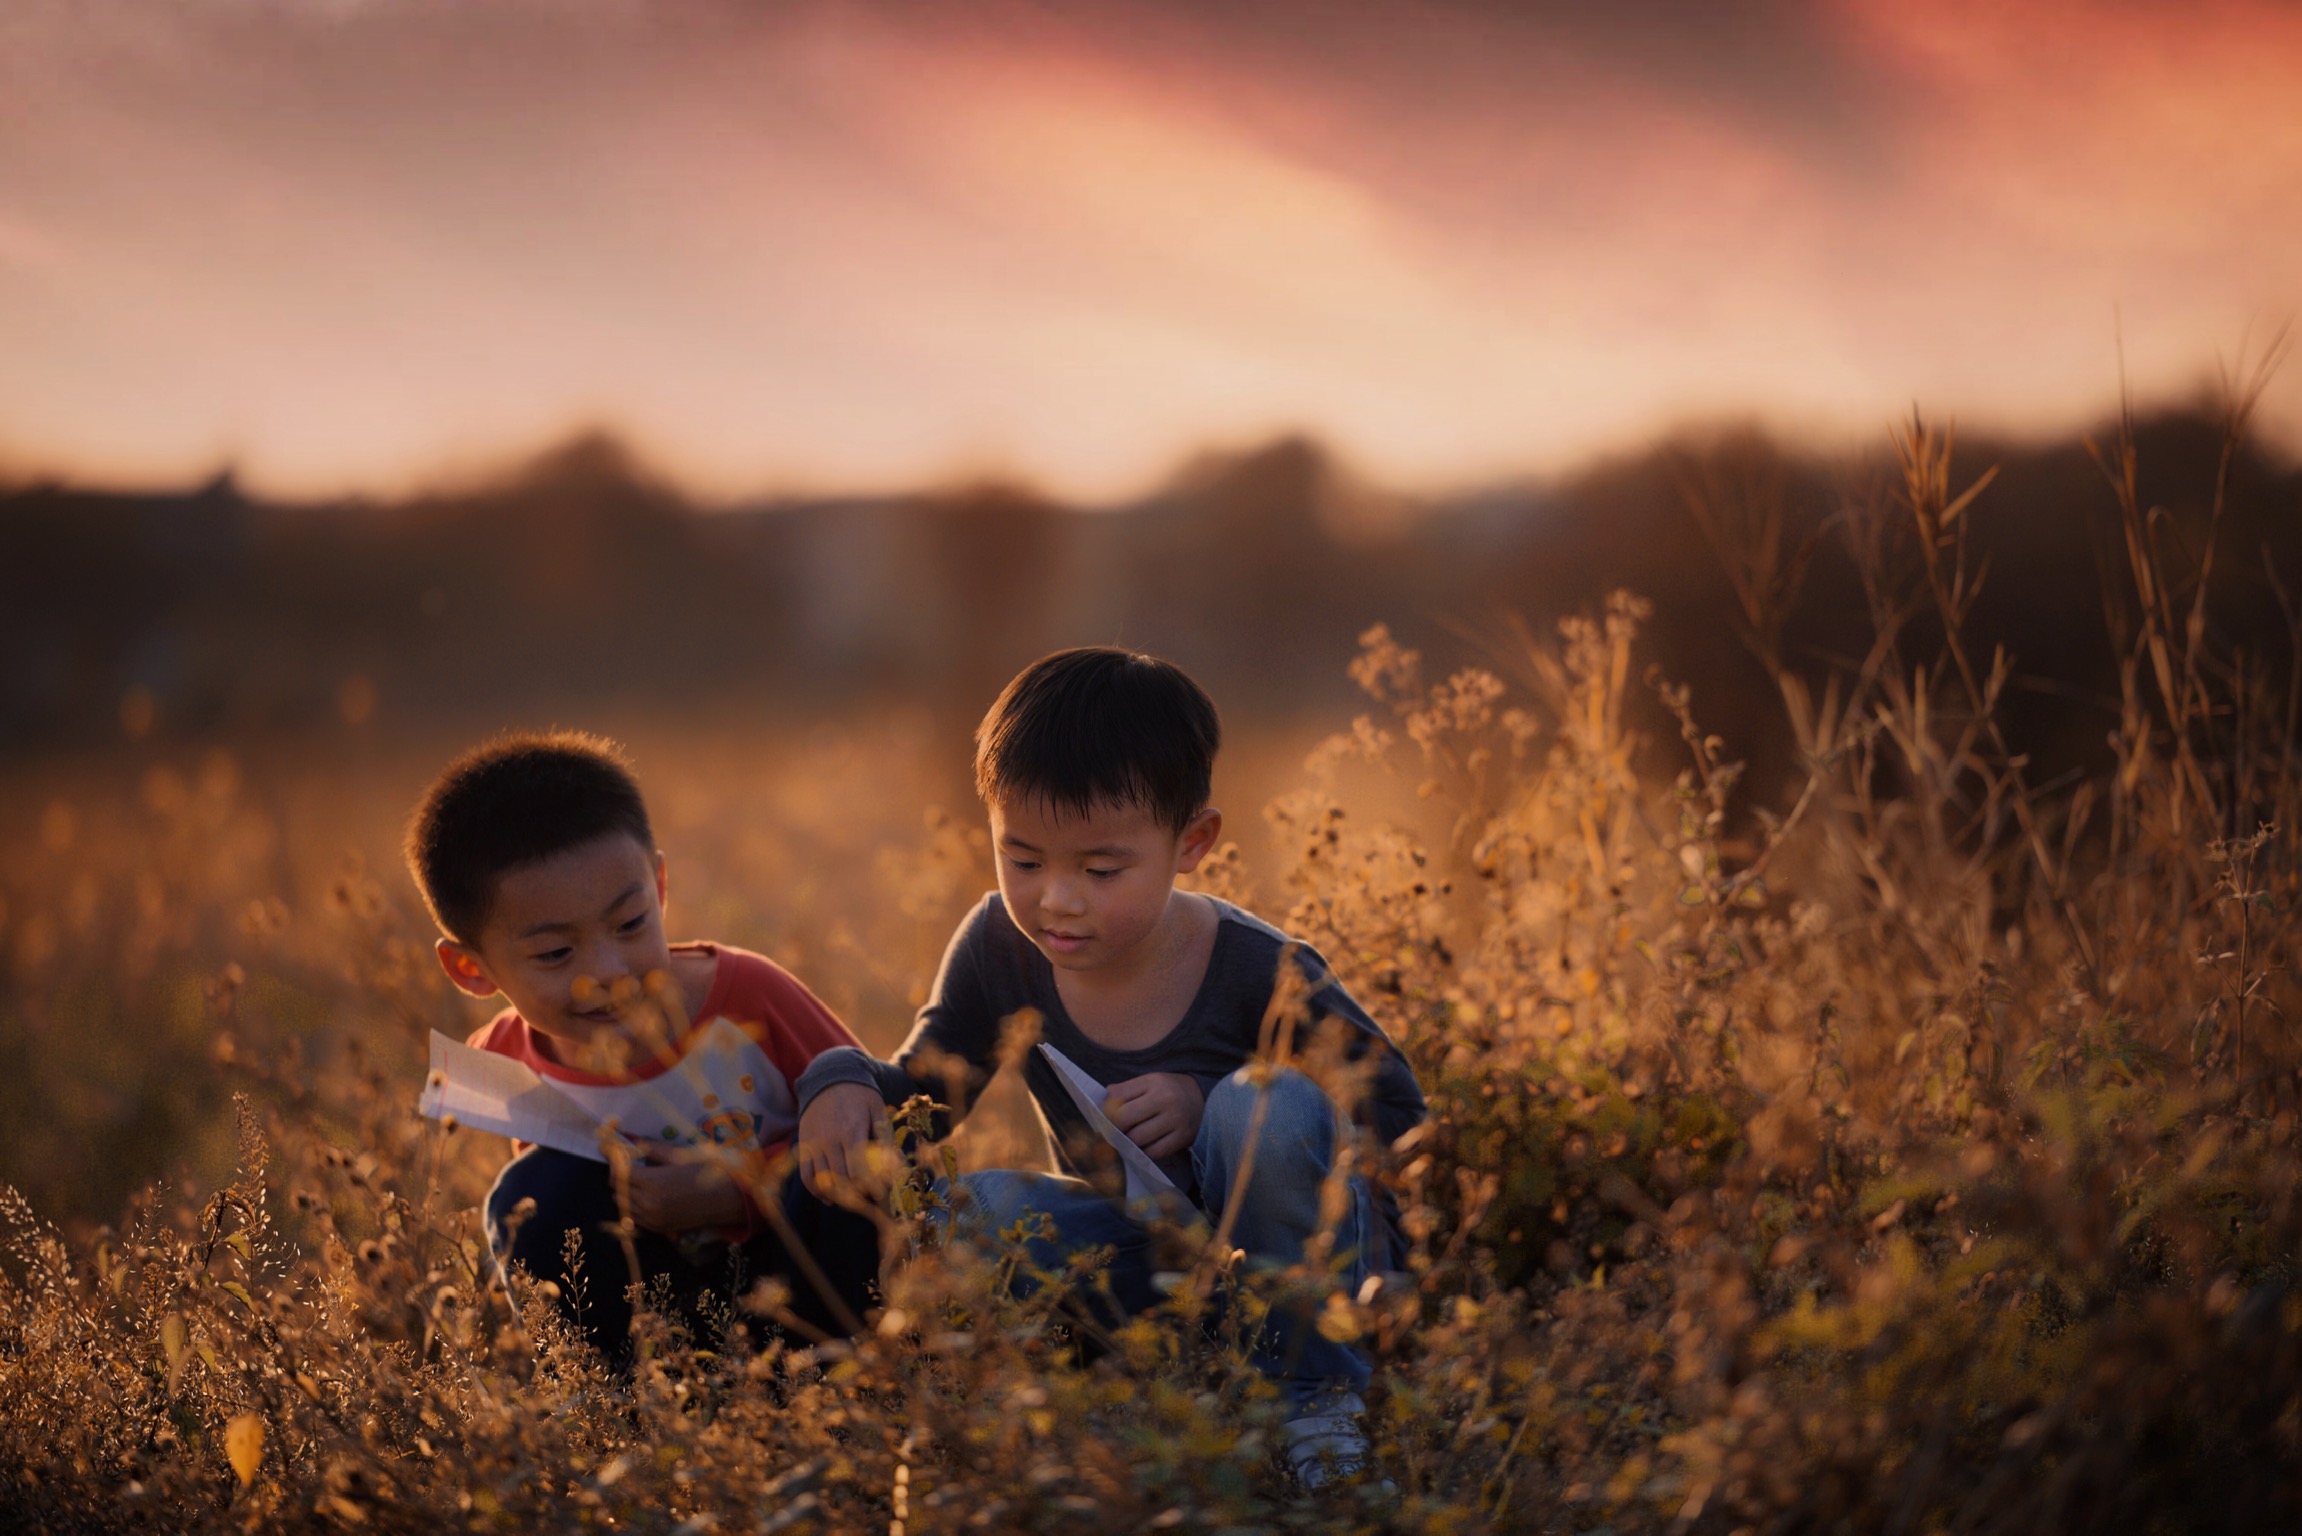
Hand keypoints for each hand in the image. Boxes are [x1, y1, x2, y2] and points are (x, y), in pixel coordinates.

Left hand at [618, 1149, 749, 1234]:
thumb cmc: (706, 1171)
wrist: (726, 1199)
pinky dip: (634, 1206)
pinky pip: (634, 1217)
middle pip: (617, 1189)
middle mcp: (648, 1203)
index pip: (619, 1173)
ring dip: (625, 1192)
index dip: (616, 1162)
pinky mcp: (658, 1228)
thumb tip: (632, 1140)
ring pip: (622, 1204)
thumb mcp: (679, 1155)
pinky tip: (647, 1196)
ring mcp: (652, 1219)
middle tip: (630, 1165)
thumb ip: (652, 1149)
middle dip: (620, 1176)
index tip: (616, 1154)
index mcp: (653, 1182)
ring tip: (639, 1181)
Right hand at [795, 1082, 883, 1198]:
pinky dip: (815, 1190)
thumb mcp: (877, 1109)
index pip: (858, 1169)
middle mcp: (830, 1139)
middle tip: (868, 1199)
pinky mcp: (804, 1145)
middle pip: (841, 1178)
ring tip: (851, 1200)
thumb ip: (885, 1136)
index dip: (870, 1186)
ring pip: (823, 1180)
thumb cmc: (860, 1095)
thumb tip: (896, 1164)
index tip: (880, 1193)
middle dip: (857, 1193)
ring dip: (837, 1195)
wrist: (830, 1077)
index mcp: (851, 1130)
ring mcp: (814, 1143)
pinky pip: (806, 1175)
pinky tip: (828, 1197)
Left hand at [1103, 1073, 1203, 1159]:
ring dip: (1128, 1142)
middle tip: (1114, 1131)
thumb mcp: (1150, 1081)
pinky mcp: (1182, 1138)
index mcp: (1154, 1081)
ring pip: (1138, 1138)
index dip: (1106, 1110)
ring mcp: (1176, 1120)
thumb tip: (1104, 1102)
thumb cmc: (1168, 1091)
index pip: (1117, 1097)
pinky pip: (1154, 1152)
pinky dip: (1144, 1152)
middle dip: (1115, 1127)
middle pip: (1125, 1118)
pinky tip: (1142, 1148)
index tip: (1105, 1117)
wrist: (1202, 1099)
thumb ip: (1126, 1090)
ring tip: (1128, 1139)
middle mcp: (1166, 1099)